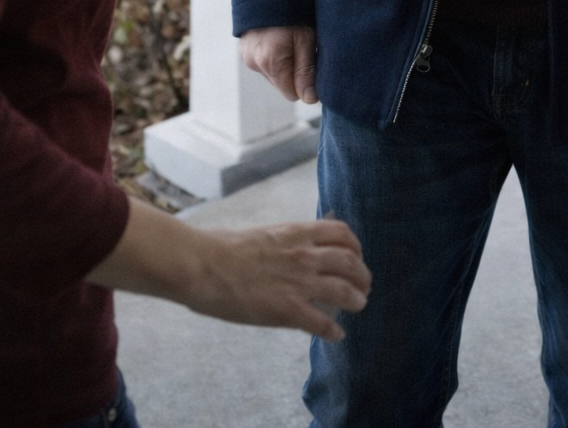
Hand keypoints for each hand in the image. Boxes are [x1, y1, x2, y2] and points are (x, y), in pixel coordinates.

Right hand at [187, 219, 370, 340]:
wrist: (203, 264)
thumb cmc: (223, 247)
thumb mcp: (263, 234)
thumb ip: (284, 242)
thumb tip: (291, 250)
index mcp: (296, 232)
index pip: (341, 233)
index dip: (354, 246)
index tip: (355, 256)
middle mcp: (305, 255)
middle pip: (350, 262)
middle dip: (362, 275)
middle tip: (364, 286)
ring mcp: (299, 283)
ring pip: (345, 291)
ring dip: (356, 300)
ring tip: (358, 306)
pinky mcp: (289, 310)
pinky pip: (323, 323)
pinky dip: (334, 331)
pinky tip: (336, 336)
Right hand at [239, 25, 317, 103]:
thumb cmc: (292, 11)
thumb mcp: (306, 39)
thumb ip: (306, 71)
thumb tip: (310, 99)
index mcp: (269, 62)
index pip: (291, 93)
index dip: (305, 81)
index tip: (311, 63)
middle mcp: (254, 62)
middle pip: (281, 83)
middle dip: (293, 71)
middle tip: (301, 46)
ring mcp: (246, 56)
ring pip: (272, 73)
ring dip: (282, 62)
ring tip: (288, 38)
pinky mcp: (243, 49)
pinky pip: (262, 62)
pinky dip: (271, 55)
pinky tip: (276, 37)